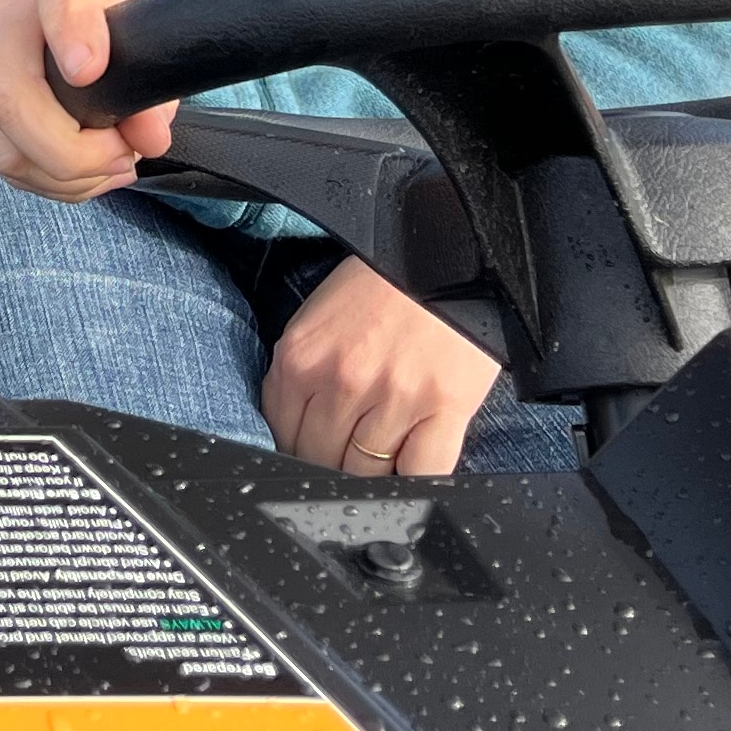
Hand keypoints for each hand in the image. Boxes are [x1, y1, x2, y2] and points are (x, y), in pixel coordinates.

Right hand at [0, 0, 178, 202]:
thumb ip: (150, 80)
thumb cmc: (97, 8)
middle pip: (8, 97)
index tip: (88, 72)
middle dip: (70, 154)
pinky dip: (35, 176)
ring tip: (101, 170)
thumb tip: (149, 138)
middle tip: (120, 160)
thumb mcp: (139, 26)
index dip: (72, 34)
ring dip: (57, 175)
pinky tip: (68, 170)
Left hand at [260, 256, 496, 477]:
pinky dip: (417, 482)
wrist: (449, 249)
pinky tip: (413, 468)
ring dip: (372, 476)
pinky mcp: (444, 409)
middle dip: (331, 464)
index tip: (311, 449)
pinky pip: (422, 474)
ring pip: (366, 474)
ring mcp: (392, 398)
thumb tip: (296, 426)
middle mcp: (341, 380)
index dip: (296, 448)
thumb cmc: (387, 281)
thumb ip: (304, 369)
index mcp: (301, 355)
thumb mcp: (321, 315)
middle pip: (320, 459)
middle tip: (349, 454)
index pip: (281, 432)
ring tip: (384, 459)